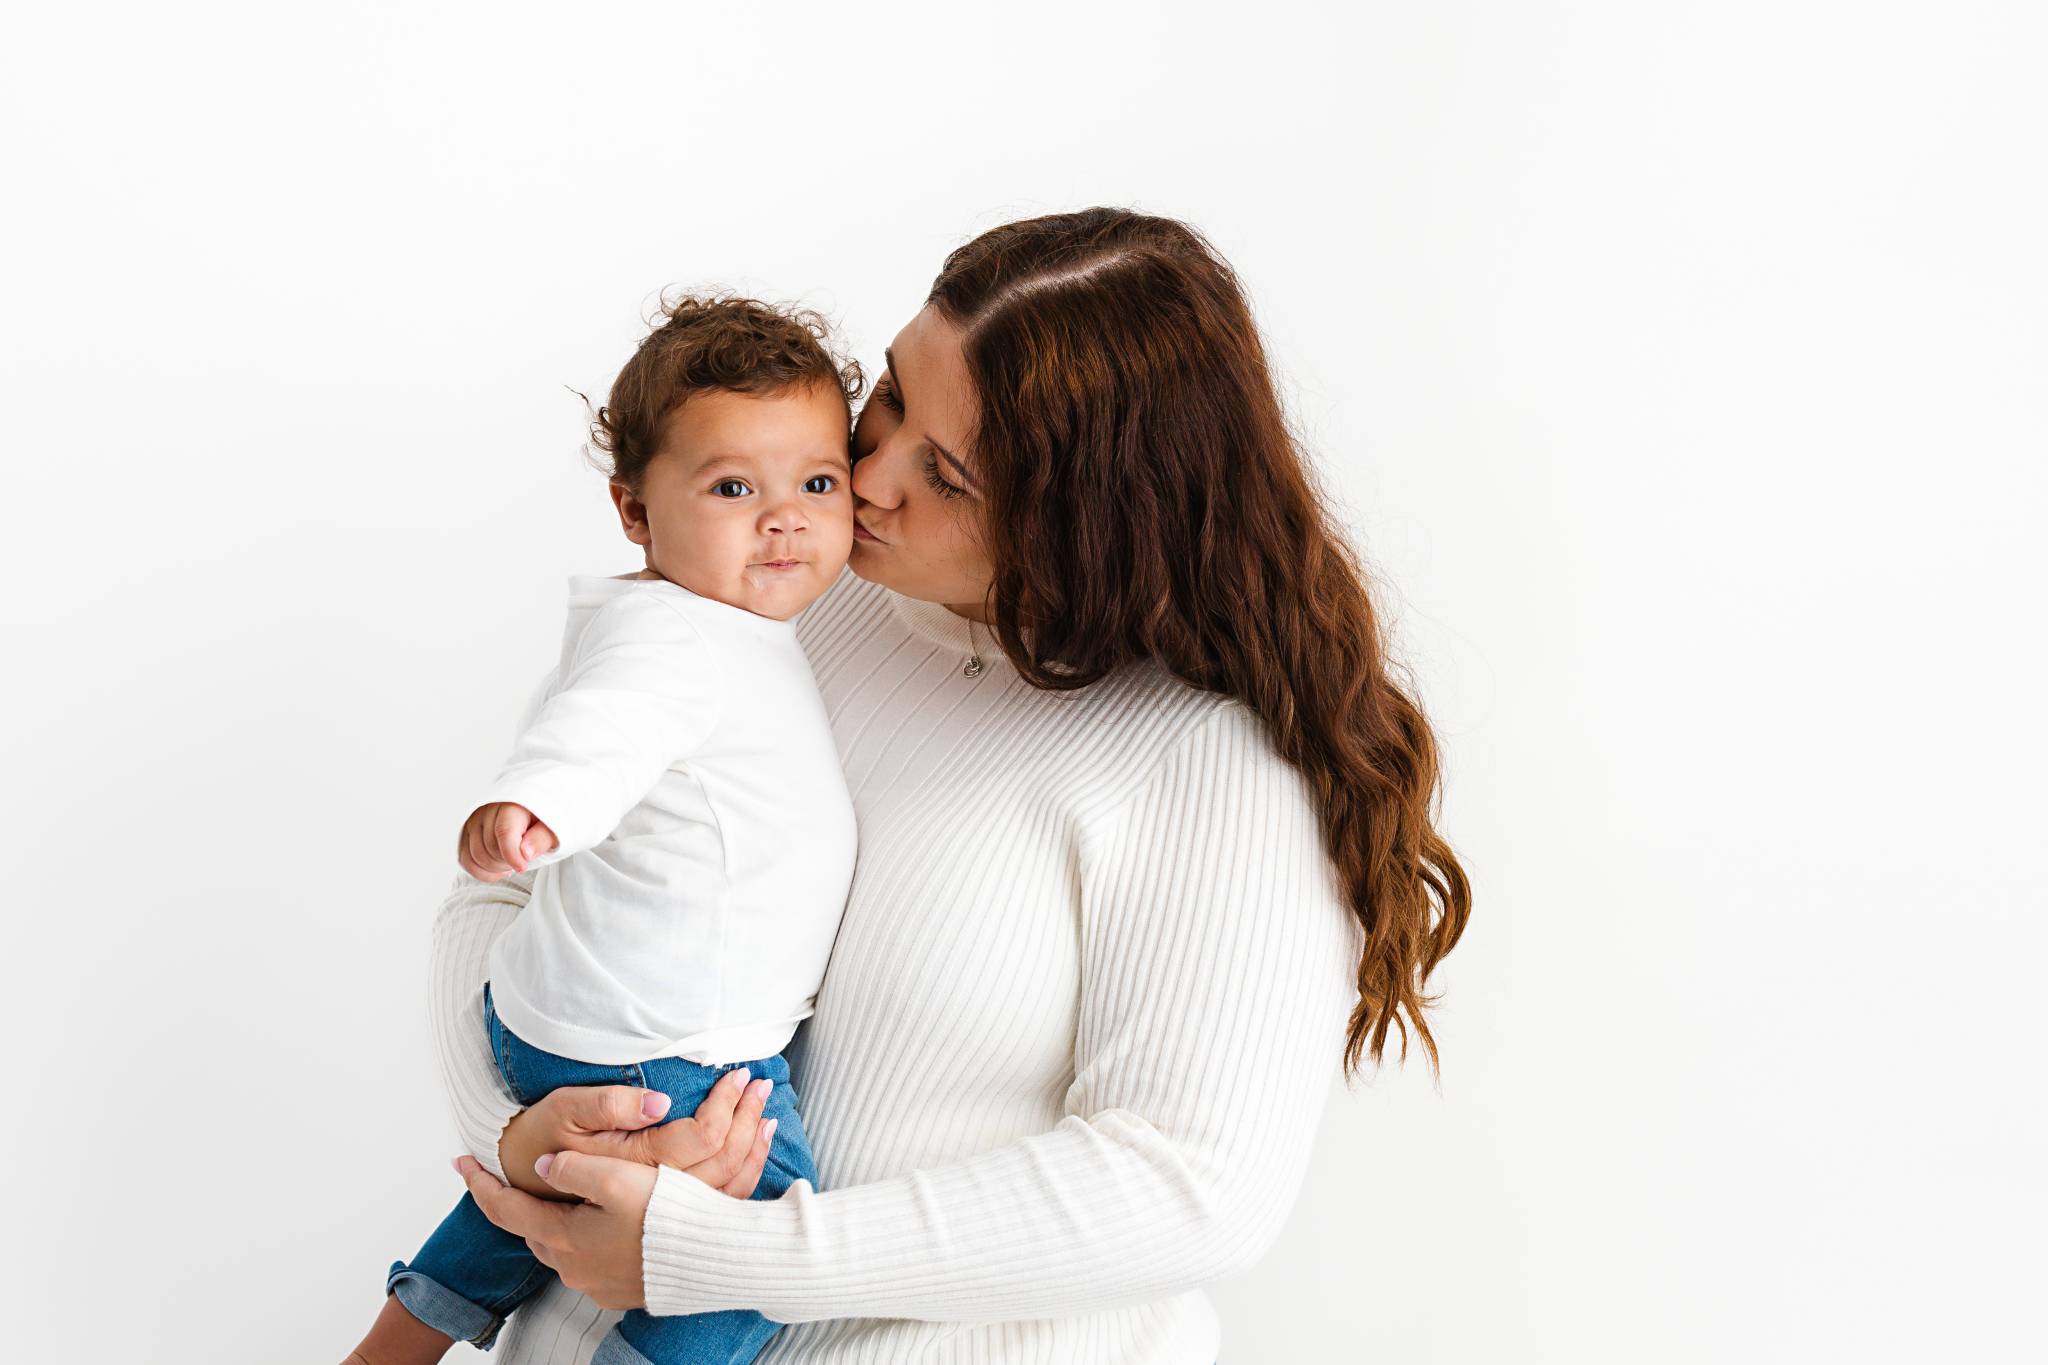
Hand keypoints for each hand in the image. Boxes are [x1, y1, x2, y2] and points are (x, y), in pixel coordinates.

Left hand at [456, 1150, 654, 1310]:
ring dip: (566, 1221)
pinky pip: (596, 1260)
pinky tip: (616, 1223)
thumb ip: (575, 1168)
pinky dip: (595, 1239)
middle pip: (536, 1228)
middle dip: (526, 1203)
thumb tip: (546, 1166)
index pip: (505, 1209)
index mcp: (565, 1237)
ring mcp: (599, 1283)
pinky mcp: (624, 1289)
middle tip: (523, 1178)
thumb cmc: (667, 1216)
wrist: (712, 1259)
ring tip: (577, 1195)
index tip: (461, 1162)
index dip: (480, 1183)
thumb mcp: (616, 1177)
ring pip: (567, 1245)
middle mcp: (575, 1267)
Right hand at [459, 802, 557, 880]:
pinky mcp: (467, 832)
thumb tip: (525, 853)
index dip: (512, 855)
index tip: (522, 867)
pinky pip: (466, 860)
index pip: (504, 832)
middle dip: (507, 861)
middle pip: (489, 847)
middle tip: (522, 860)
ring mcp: (474, 821)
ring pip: (475, 856)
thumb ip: (541, 839)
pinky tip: (498, 871)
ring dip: (495, 868)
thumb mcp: (553, 828)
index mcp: (512, 804)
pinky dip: (481, 872)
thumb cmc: (543, 820)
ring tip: (512, 863)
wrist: (533, 810)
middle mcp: (488, 810)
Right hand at [497, 1066, 778, 1201]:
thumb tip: (660, 1102)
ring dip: (749, 1145)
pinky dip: (740, 1172)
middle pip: (719, 1161)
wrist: (517, 1189)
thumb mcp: (563, 1113)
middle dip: (746, 1119)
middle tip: (761, 1083)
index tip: (740, 1076)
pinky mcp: (658, 1225)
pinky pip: (715, 1203)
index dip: (724, 1105)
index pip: (696, 1137)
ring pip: (723, 1185)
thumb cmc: (540, 1140)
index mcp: (630, 1169)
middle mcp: (650, 1201)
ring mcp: (657, 1219)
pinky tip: (751, 1148)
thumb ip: (608, 1106)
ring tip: (764, 1110)